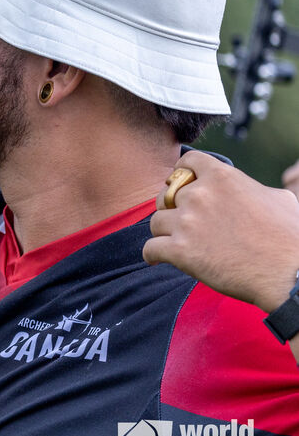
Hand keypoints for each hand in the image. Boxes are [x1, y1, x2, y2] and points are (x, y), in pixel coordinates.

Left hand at [145, 150, 298, 313]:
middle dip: (170, 207)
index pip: (186, 162)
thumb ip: (250, 188)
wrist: (288, 273)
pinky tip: (157, 258)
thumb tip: (249, 191)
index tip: (179, 183)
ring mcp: (187, 223)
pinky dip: (151, 254)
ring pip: (155, 221)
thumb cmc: (289, 237)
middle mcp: (199, 195)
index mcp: (222, 177)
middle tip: (179, 220)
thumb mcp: (277, 198)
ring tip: (173, 241)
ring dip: (163, 232)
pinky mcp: (180, 251)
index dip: (180, 172)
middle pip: (165, 194)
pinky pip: (149, 248)